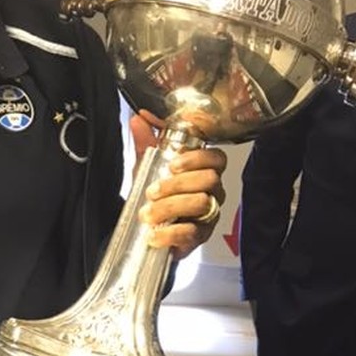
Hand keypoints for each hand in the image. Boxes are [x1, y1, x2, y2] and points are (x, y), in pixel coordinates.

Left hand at [130, 113, 226, 259]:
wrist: (146, 229)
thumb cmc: (155, 196)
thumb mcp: (148, 167)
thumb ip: (146, 144)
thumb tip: (138, 118)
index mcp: (203, 171)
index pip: (216, 158)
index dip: (198, 158)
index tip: (173, 164)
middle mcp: (212, 191)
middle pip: (209, 180)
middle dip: (178, 184)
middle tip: (152, 191)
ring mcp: (209, 215)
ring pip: (202, 203)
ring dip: (171, 207)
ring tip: (148, 214)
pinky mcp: (200, 236)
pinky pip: (192, 232)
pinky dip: (170, 233)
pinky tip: (154, 234)